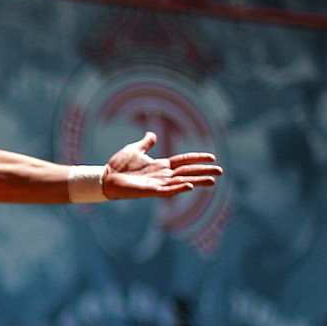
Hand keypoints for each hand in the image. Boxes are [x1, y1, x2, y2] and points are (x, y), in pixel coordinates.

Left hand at [103, 132, 222, 198]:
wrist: (105, 177)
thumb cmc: (119, 165)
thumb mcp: (134, 149)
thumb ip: (146, 143)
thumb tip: (153, 134)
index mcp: (161, 166)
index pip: (184, 161)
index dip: (198, 159)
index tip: (213, 158)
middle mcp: (162, 175)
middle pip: (187, 172)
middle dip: (204, 171)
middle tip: (221, 172)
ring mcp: (157, 184)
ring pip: (182, 182)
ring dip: (197, 181)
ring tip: (212, 181)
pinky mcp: (150, 191)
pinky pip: (167, 190)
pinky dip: (179, 189)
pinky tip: (190, 186)